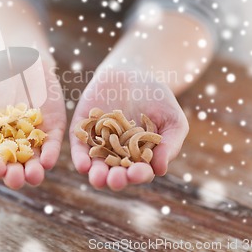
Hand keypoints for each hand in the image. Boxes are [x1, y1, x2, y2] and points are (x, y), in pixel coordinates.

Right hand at [0, 56, 65, 188]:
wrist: (10, 59)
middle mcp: (13, 146)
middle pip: (15, 167)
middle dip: (15, 176)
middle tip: (15, 178)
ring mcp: (34, 138)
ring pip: (36, 161)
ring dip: (35, 171)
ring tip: (34, 175)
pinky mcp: (52, 128)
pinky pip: (53, 144)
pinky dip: (51, 153)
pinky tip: (48, 161)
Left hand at [69, 64, 188, 190]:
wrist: (132, 72)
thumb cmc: (157, 98)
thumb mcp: (172, 118)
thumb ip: (170, 143)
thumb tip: (159, 169)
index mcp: (140, 157)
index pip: (139, 171)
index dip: (139, 175)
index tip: (138, 173)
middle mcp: (118, 155)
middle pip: (116, 173)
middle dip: (116, 179)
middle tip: (116, 179)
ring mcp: (99, 143)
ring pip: (96, 166)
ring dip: (97, 175)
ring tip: (98, 178)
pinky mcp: (82, 131)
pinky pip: (79, 147)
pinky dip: (80, 157)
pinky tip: (83, 164)